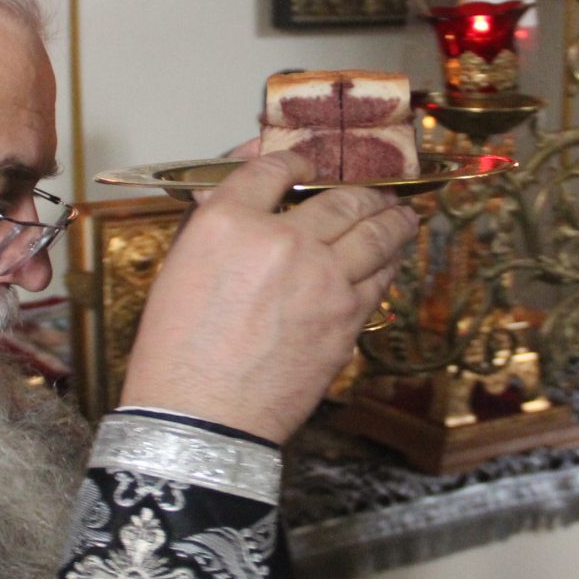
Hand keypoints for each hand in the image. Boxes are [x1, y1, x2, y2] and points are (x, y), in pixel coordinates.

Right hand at [119, 152, 418, 443]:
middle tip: (377, 188)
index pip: (272, 167)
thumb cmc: (177, 354)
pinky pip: (380, 277)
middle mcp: (281, 239)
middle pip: (340, 195)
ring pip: (375, 231)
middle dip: (363, 188)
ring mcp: (322, 278)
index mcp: (227, 222)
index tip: (307, 163)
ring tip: (402, 214)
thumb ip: (215, 226)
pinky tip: (391, 258)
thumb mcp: (179, 271)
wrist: (202, 419)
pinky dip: (389, 261)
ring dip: (393, 218)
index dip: (296, 159)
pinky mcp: (347, 317)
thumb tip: (245, 201)